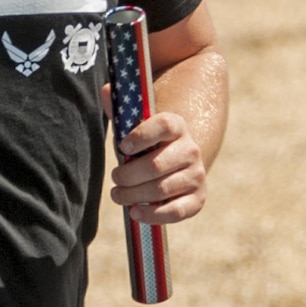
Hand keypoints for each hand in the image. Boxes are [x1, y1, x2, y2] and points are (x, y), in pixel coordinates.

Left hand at [107, 104, 207, 224]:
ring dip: (134, 195)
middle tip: (115, 177)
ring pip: (162, 189)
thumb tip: (107, 91)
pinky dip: (155, 215)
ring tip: (118, 194)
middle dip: (128, 175)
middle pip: (156, 165)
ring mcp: (196, 175)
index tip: (122, 147)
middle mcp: (190, 149)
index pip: (164, 125)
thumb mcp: (132, 125)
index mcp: (175, 125)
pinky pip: (178, 211)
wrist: (174, 162)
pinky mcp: (198, 198)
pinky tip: (135, 213)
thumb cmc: (145, 143)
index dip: (142, 136)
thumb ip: (120, 109)